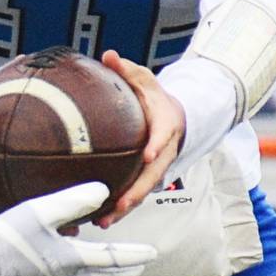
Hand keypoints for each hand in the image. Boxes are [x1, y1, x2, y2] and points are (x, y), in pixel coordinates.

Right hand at [0, 182, 156, 275]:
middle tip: (142, 266)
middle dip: (126, 270)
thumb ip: (73, 201)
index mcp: (72, 260)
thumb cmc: (5, 237)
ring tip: (114, 275)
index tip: (154, 253)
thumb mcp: (40, 211)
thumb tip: (104, 190)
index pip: (114, 258)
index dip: (135, 254)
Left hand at [95, 49, 185, 227]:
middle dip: (138, 190)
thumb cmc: (153, 97)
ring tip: (105, 220)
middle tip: (121, 203)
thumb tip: (109, 55)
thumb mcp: (144, 79)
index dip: (157, 145)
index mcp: (165, 124)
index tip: (149, 154)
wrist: (173, 116)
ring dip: (127, 207)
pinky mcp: (146, 176)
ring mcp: (156, 167)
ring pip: (144, 190)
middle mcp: (163, 150)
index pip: (162, 135)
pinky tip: (101, 219)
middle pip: (153, 174)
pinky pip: (135, 194)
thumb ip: (127, 70)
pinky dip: (121, 209)